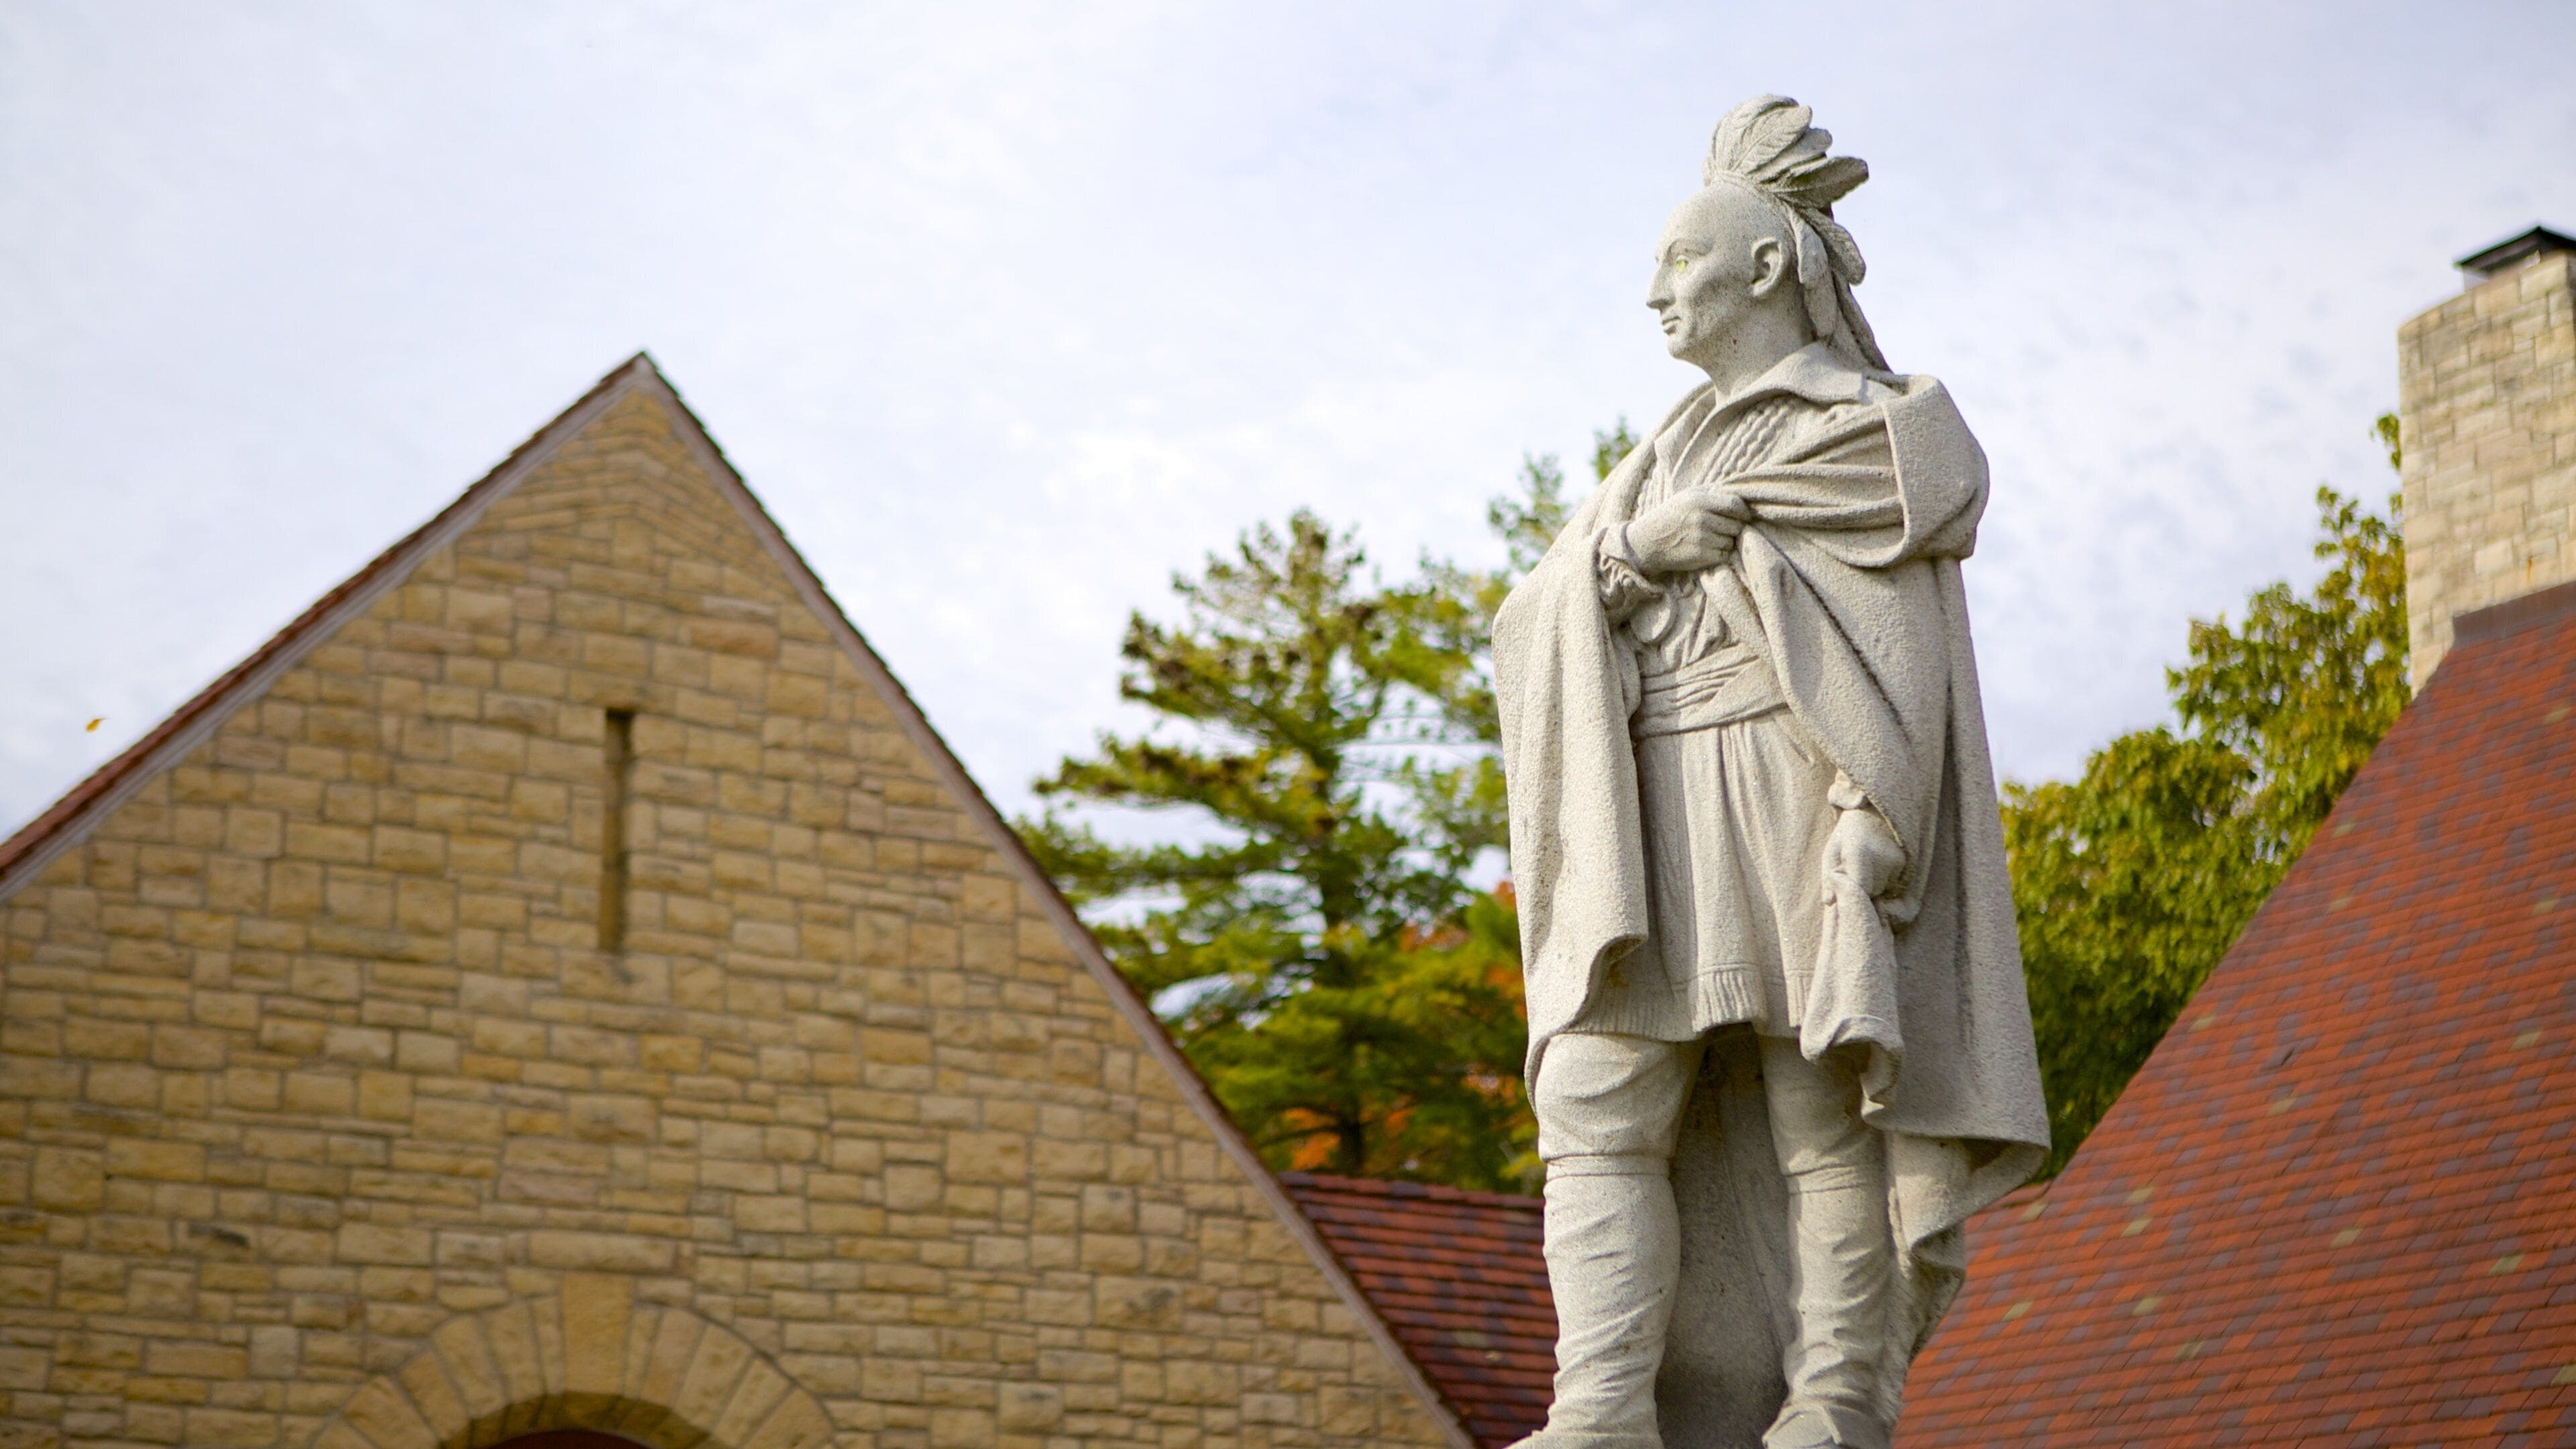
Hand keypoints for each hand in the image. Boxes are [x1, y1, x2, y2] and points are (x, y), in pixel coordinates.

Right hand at [1624, 489, 1750, 573]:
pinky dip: (1719, 553)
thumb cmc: (1670, 516)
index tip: (1743, 515)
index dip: (1744, 511)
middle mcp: (1701, 519)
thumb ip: (1712, 491)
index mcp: (1699, 501)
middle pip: (1737, 525)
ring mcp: (1701, 539)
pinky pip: (1724, 554)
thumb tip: (1740, 492)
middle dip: (1734, 527)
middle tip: (1722, 528)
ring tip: (1711, 538)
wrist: (1647, 542)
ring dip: (1726, 541)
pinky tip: (1706, 548)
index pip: (1735, 504)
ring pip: (1731, 541)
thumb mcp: (1687, 495)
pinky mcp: (1701, 556)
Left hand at [1821, 805, 1903, 901]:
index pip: (1859, 890)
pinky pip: (1894, 883)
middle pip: (1872, 892)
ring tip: (1866, 868)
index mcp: (1859, 853)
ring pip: (1884, 890)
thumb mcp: (1832, 852)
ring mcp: (1897, 860)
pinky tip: (1877, 866)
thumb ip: (1829, 877)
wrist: (1873, 813)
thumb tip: (1829, 902)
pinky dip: (1885, 880)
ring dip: (1874, 886)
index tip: (1845, 892)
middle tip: (1854, 875)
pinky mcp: (1905, 861)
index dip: (1852, 894)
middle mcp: (1882, 858)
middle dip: (1862, 890)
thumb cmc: (1846, 835)